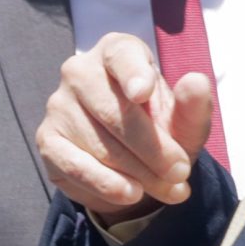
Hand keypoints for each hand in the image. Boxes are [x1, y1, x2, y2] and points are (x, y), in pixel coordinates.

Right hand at [35, 32, 216, 220]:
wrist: (132, 168)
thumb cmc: (161, 132)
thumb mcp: (185, 123)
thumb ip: (193, 106)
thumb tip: (196, 82)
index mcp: (117, 52)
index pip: (122, 55)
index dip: (133, 73)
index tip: (142, 94)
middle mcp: (80, 71)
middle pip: (115, 111)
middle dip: (153, 149)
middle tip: (180, 172)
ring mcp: (59, 105)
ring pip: (101, 144)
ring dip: (139, 173)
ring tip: (168, 188)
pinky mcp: (48, 141)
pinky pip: (76, 166)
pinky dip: (107, 184)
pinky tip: (130, 193)